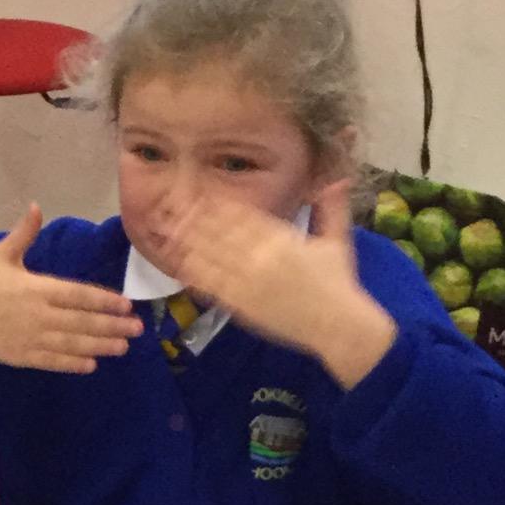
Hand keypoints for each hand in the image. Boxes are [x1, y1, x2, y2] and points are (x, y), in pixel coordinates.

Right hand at [0, 203, 141, 373]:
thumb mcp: (2, 254)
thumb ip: (24, 233)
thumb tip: (36, 206)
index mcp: (37, 287)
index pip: (80, 295)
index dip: (106, 301)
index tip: (127, 305)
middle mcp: (38, 314)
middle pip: (83, 321)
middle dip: (112, 325)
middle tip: (137, 329)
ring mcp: (29, 337)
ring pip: (72, 343)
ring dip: (100, 345)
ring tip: (122, 347)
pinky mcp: (19, 355)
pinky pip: (51, 360)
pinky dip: (73, 363)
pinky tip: (91, 364)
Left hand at [158, 180, 394, 386]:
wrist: (336, 325)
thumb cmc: (338, 283)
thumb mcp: (337, 241)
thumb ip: (332, 208)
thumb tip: (340, 178)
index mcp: (283, 239)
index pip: (243, 216)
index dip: (217, 205)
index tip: (198, 195)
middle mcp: (261, 257)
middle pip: (219, 232)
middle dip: (193, 219)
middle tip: (169, 207)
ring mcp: (248, 282)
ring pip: (210, 257)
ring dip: (186, 243)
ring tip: (164, 231)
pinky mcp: (240, 305)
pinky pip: (211, 287)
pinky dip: (193, 275)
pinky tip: (178, 265)